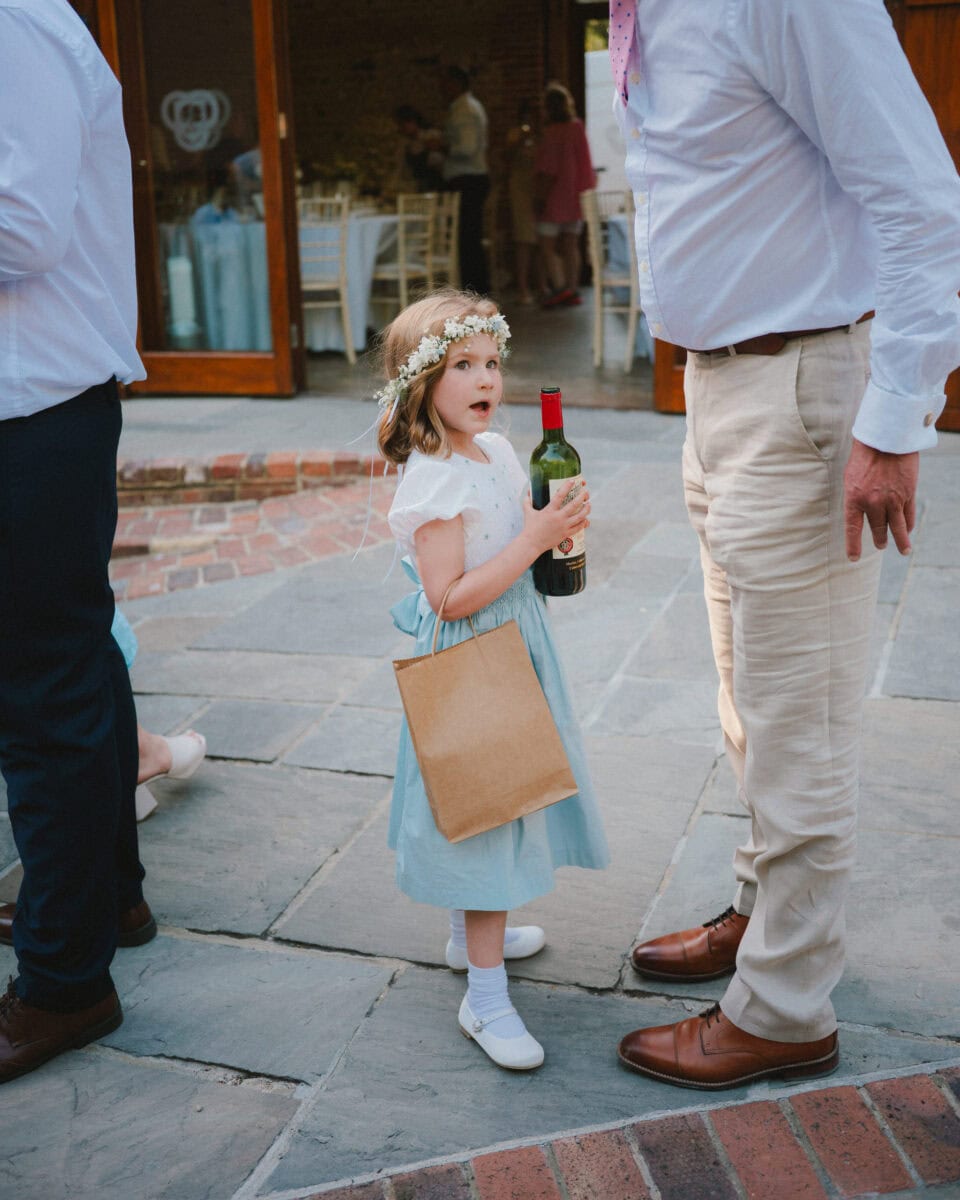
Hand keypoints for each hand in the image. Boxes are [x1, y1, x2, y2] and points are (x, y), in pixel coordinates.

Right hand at [523, 480, 590, 554]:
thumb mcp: (528, 513)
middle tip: (586, 493)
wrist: (532, 544)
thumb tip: (528, 493)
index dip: (567, 487)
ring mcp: (563, 526)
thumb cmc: (529, 528)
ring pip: (580, 517)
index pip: (560, 496)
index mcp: (549, 511)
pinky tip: (586, 519)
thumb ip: (528, 502)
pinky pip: (578, 528)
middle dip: (582, 497)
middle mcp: (558, 517)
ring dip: (586, 510)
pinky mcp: (566, 534)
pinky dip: (583, 523)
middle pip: (574, 505)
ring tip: (589, 504)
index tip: (572, 481)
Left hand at [843, 439, 918, 560]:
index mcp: (854, 498)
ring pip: (896, 528)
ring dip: (900, 541)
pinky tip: (908, 531)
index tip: (854, 558)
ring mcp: (892, 500)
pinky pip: (908, 516)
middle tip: (881, 545)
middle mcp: (873, 503)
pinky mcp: (907, 494)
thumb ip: (856, 496)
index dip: (853, 545)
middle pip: (877, 529)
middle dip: (879, 539)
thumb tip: (861, 512)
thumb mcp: (851, 476)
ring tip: (903, 551)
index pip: (852, 529)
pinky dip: (908, 525)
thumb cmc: (864, 454)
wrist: (886, 438)